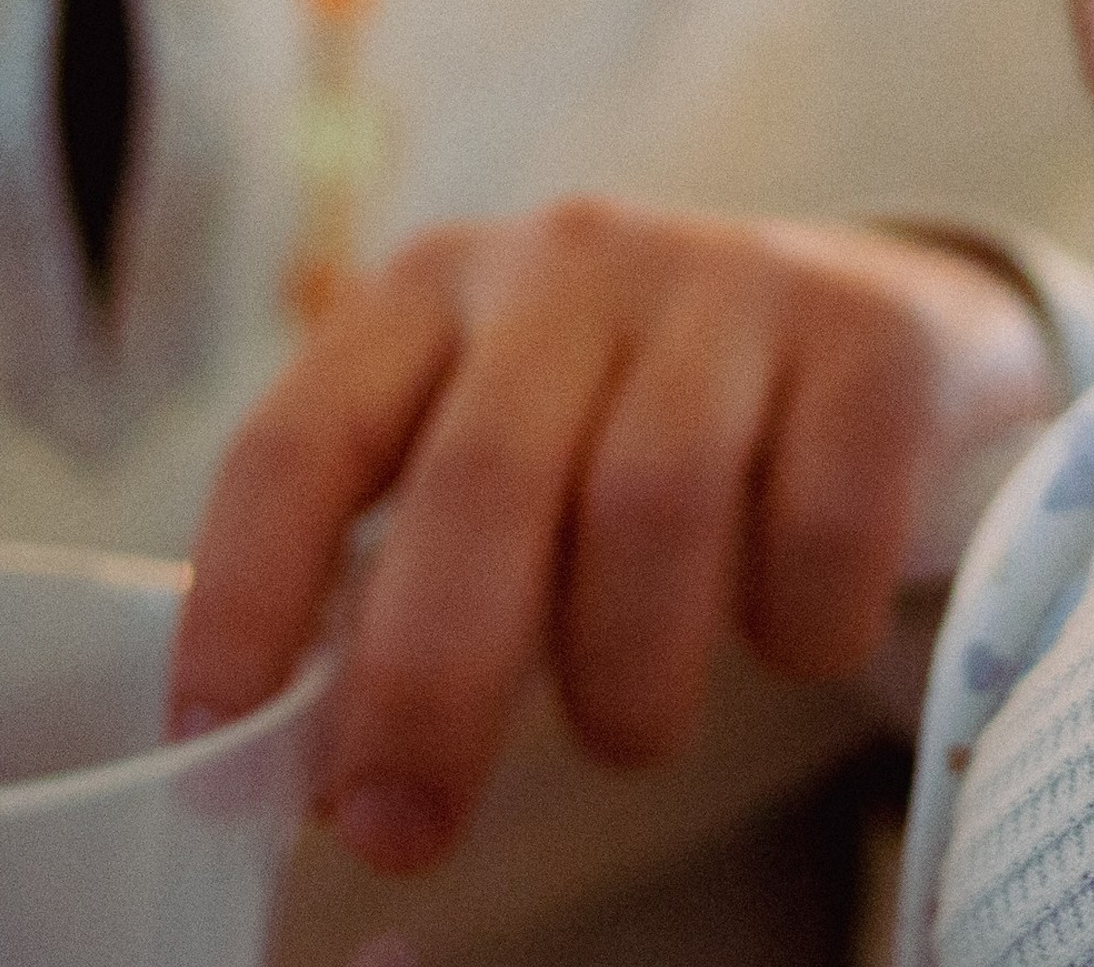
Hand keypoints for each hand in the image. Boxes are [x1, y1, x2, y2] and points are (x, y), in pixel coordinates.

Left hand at [166, 198, 1058, 875]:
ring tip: (628, 726)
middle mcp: (572, 261)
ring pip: (652, 507)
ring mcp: (731, 281)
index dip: (246, 593)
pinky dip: (796, 629)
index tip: (214, 742)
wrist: (878, 322)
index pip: (305, 433)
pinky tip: (785, 630)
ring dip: (627, 676)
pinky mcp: (874, 335)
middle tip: (405, 831)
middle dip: (431, 686)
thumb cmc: (637, 428)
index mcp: (437, 289)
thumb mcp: (503, 455)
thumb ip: (407, 570)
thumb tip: (307, 765)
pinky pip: (822, 527)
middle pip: (482, 481)